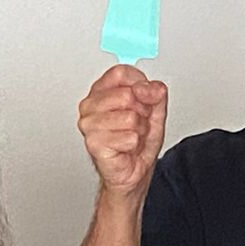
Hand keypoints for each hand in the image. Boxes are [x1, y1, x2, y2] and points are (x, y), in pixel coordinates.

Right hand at [78, 64, 168, 196]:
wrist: (131, 173)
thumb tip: (148, 88)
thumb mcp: (154, 111)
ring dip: (139, 131)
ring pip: (130, 117)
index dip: (141, 84)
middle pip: (127, 95)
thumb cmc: (136, 143)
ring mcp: (89, 124)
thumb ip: (155, 93)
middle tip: (136, 124)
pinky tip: (126, 148)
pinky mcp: (93, 142)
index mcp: (101, 91)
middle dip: (142, 112)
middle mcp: (91, 105)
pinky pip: (129, 137)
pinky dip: (134, 145)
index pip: (121, 72)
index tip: (145, 96)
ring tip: (131, 137)